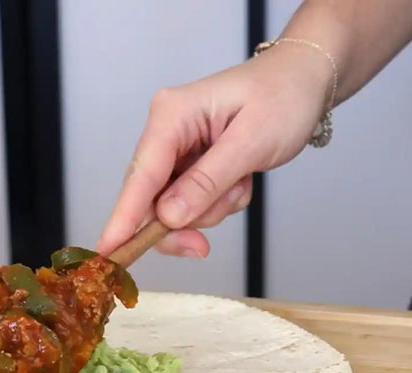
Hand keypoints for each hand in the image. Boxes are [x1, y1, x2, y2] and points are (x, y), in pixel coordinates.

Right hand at [96, 42, 332, 258]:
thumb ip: (207, 181)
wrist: (304, 82)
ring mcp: (176, 151)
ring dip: (209, 209)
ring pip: (172, 207)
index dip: (124, 218)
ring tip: (240, 182)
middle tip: (201, 248)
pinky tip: (238, 181)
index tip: (107, 251)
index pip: (141, 176)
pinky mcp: (189, 165)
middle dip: (180, 223)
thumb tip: (168, 217)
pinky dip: (218, 203)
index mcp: (171, 115)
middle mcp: (165, 133)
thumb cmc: (284, 98)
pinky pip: (192, 204)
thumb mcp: (251, 141)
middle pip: (150, 199)